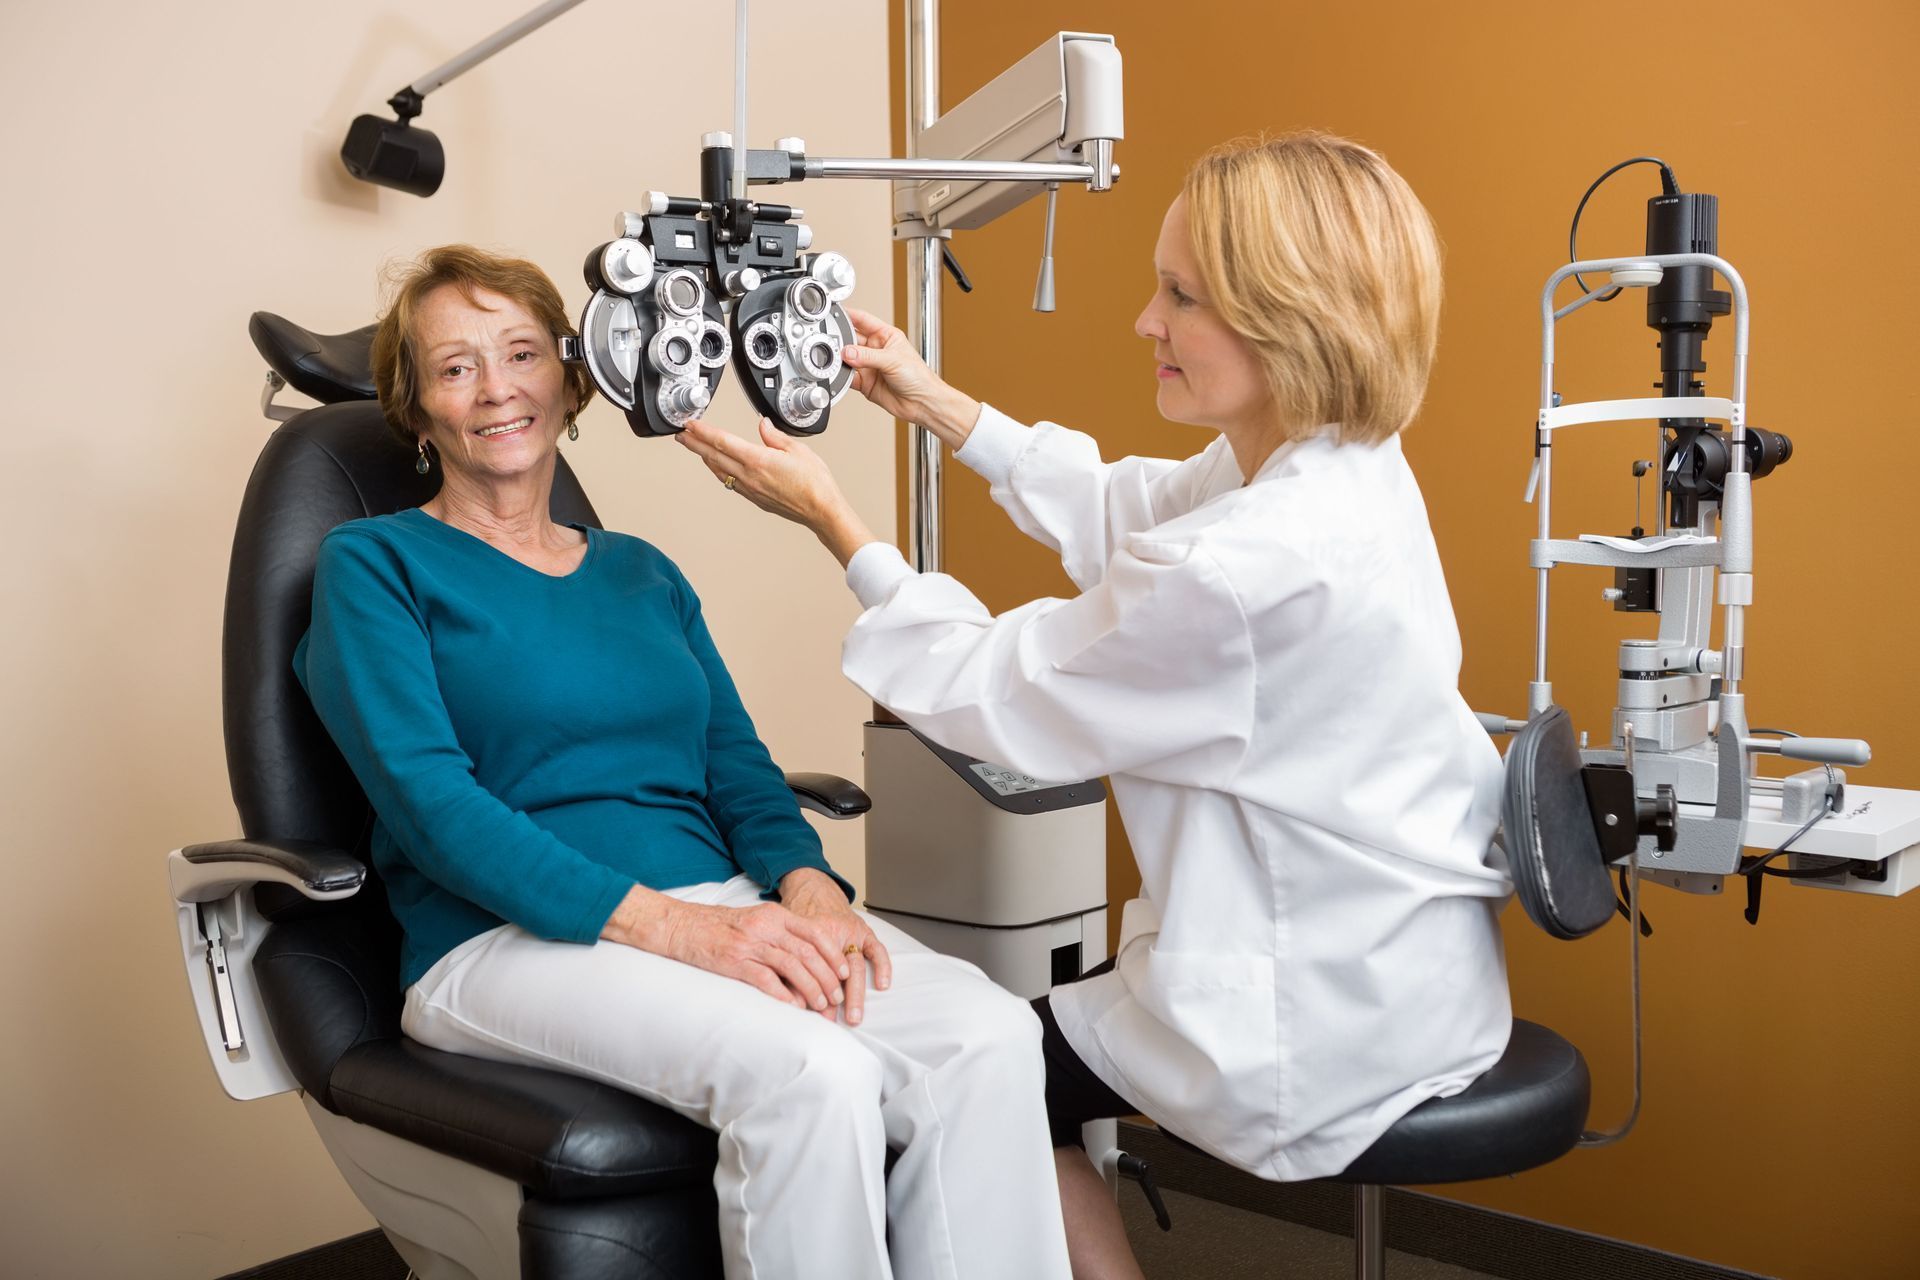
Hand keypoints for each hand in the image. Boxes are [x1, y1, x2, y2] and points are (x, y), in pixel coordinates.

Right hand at [603, 885, 849, 1013]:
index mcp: (774, 914)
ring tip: (820, 1005)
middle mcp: (766, 926)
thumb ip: (781, 933)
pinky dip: (782, 994)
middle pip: (807, 952)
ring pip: (791, 966)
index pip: (814, 933)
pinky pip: (765, 979)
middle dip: (826, 977)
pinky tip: (793, 1006)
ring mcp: (750, 944)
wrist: (682, 926)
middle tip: (836, 996)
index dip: (832, 954)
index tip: (843, 972)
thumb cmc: (719, 926)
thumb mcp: (755, 920)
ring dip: (810, 988)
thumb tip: (809, 959)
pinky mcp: (734, 962)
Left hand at [676, 417, 878, 566]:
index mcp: (758, 460)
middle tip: (681, 434)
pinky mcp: (754, 498)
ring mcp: (750, 489)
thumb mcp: (798, 449)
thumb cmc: (815, 484)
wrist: (821, 511)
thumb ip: (775, 436)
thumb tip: (763, 426)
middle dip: (694, 443)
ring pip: (719, 470)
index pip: (722, 441)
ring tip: (694, 447)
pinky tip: (717, 467)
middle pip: (713, 456)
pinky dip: (718, 470)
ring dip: (704, 457)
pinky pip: (729, 481)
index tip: (691, 424)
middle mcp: (749, 476)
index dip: (703, 431)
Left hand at [779, 867, 891, 1026]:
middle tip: (832, 1021)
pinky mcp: (864, 930)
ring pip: (855, 966)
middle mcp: (833, 933)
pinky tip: (883, 984)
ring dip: (855, 993)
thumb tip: (786, 998)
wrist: (812, 889)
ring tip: (854, 1016)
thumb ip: (786, 962)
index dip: (811, 993)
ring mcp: (851, 932)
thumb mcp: (786, 936)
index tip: (812, 1015)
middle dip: (833, 1000)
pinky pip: (876, 949)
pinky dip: (881, 966)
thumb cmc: (797, 915)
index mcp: (810, 934)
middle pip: (834, 971)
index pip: (811, 970)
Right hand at [840, 308, 982, 448]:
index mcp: (885, 335)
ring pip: (847, 358)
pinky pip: (848, 377)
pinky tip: (842, 374)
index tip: (834, 314)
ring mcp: (869, 366)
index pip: (862, 320)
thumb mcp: (893, 359)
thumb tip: (848, 352)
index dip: (848, 315)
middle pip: (851, 339)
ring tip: (839, 361)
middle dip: (841, 341)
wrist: (922, 403)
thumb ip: (868, 356)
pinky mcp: (865, 382)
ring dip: (841, 360)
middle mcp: (875, 349)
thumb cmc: (919, 377)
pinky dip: (842, 376)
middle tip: (834, 344)